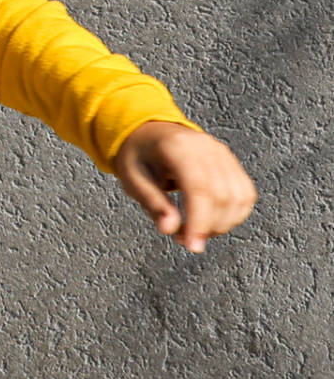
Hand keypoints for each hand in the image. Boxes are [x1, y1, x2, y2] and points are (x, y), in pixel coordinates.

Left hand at [114, 121, 255, 252]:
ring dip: (223, 224)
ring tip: (196, 230)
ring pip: (240, 198)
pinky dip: (233, 214)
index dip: (199, 221)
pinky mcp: (232, 163)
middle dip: (208, 227)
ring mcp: (223, 154)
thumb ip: (153, 203)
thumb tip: (170, 229)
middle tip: (186, 240)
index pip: (199, 188)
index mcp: (178, 147)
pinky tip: (212, 221)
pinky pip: (245, 194)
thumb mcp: (132, 178)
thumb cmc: (138, 153)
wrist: (151, 132)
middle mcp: (207, 148)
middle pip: (223, 196)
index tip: (193, 246)